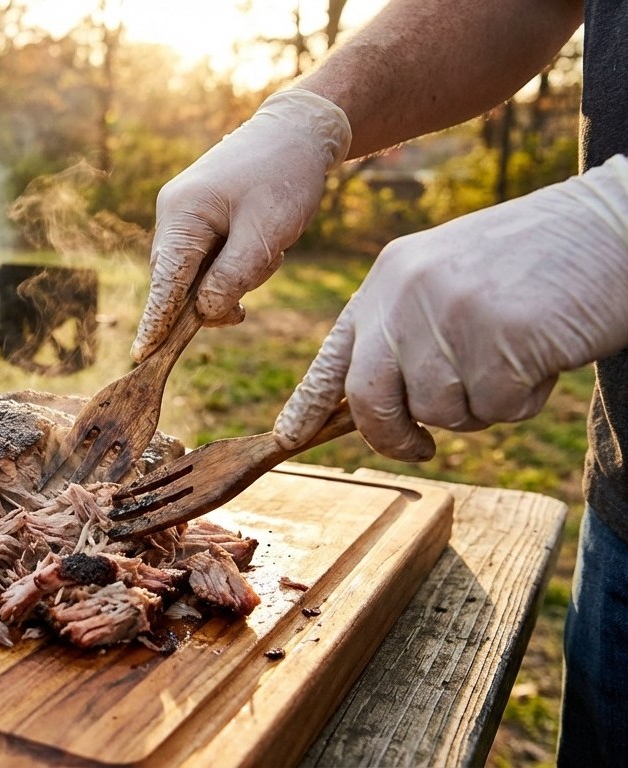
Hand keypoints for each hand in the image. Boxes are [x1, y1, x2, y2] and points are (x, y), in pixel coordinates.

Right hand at [131, 88, 351, 361]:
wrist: (300, 130)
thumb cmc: (285, 176)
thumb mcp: (266, 233)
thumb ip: (233, 277)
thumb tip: (204, 314)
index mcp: (182, 215)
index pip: (165, 281)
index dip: (156, 321)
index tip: (142, 355)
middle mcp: (173, 215)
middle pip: (179, 282)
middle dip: (215, 296)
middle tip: (250, 297)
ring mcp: (184, 215)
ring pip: (198, 273)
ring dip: (233, 276)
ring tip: (271, 247)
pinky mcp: (200, 217)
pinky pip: (209, 259)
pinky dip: (236, 263)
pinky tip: (264, 243)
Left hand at [274, 154, 627, 460]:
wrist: (614, 224)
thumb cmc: (539, 260)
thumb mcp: (450, 277)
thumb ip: (408, 328)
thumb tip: (368, 403)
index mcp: (388, 278)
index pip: (335, 354)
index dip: (309, 403)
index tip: (287, 438)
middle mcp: (406, 294)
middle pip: (369, 398)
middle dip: (392, 436)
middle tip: (421, 448)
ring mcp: (450, 315)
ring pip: (440, 411)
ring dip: (481, 406)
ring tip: (515, 356)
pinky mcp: (500, 338)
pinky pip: (497, 408)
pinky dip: (524, 398)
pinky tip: (544, 354)